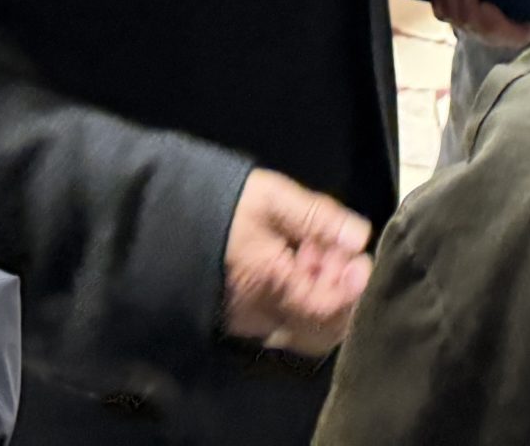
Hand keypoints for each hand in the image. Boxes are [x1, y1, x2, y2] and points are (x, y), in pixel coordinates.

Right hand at [223, 169, 373, 356]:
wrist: (169, 220)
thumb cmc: (224, 206)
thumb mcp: (273, 199)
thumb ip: (317, 218)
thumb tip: (359, 236)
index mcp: (272, 288)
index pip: (327, 312)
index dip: (353, 291)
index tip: (360, 260)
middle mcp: (263, 318)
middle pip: (321, 330)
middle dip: (342, 294)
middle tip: (340, 253)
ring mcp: (252, 323)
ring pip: (306, 326)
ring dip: (324, 292)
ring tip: (317, 250)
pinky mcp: (246, 320)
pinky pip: (287, 320)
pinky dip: (304, 296)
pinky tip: (298, 261)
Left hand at [434, 0, 529, 50]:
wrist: (526, 4)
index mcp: (520, 32)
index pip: (506, 34)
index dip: (494, 22)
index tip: (488, 6)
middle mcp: (497, 35)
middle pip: (478, 28)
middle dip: (468, 9)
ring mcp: (477, 29)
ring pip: (461, 23)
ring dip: (452, 5)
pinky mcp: (463, 19)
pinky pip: (447, 18)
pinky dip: (441, 7)